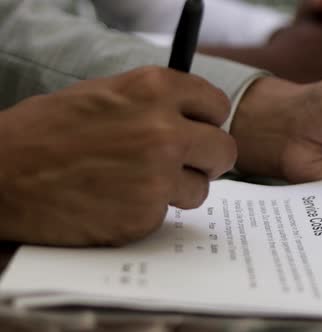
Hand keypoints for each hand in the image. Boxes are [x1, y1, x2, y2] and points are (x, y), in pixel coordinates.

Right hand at [0, 67, 235, 245]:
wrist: (1, 174)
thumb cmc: (46, 130)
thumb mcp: (105, 94)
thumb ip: (154, 102)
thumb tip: (192, 117)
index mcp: (155, 89)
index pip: (217, 105)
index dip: (209, 121)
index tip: (201, 131)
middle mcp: (165, 130)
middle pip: (224, 150)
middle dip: (207, 159)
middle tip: (188, 164)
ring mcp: (157, 176)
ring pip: (201, 188)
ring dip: (179, 189)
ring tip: (139, 184)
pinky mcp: (144, 215)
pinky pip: (166, 214)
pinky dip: (147, 211)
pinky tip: (116, 201)